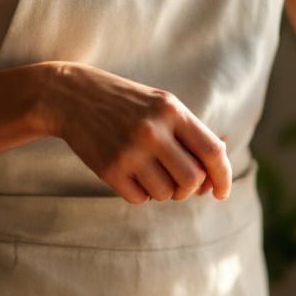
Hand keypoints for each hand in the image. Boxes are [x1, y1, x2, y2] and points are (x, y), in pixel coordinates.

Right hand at [38, 62, 230, 203]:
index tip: (222, 192)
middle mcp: (152, 131)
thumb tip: (216, 181)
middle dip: (190, 189)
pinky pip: (140, 199)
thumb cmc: (129, 106)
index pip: (213, 152)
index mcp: (172, 111)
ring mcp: (129, 151)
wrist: (71, 96)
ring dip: (164, 191)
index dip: (223, 177)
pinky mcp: (109, 169)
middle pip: (192, 180)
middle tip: (179, 183)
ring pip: (166, 194)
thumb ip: (193, 137)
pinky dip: (141, 193)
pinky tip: (130, 174)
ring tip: (150, 172)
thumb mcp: (164, 107)